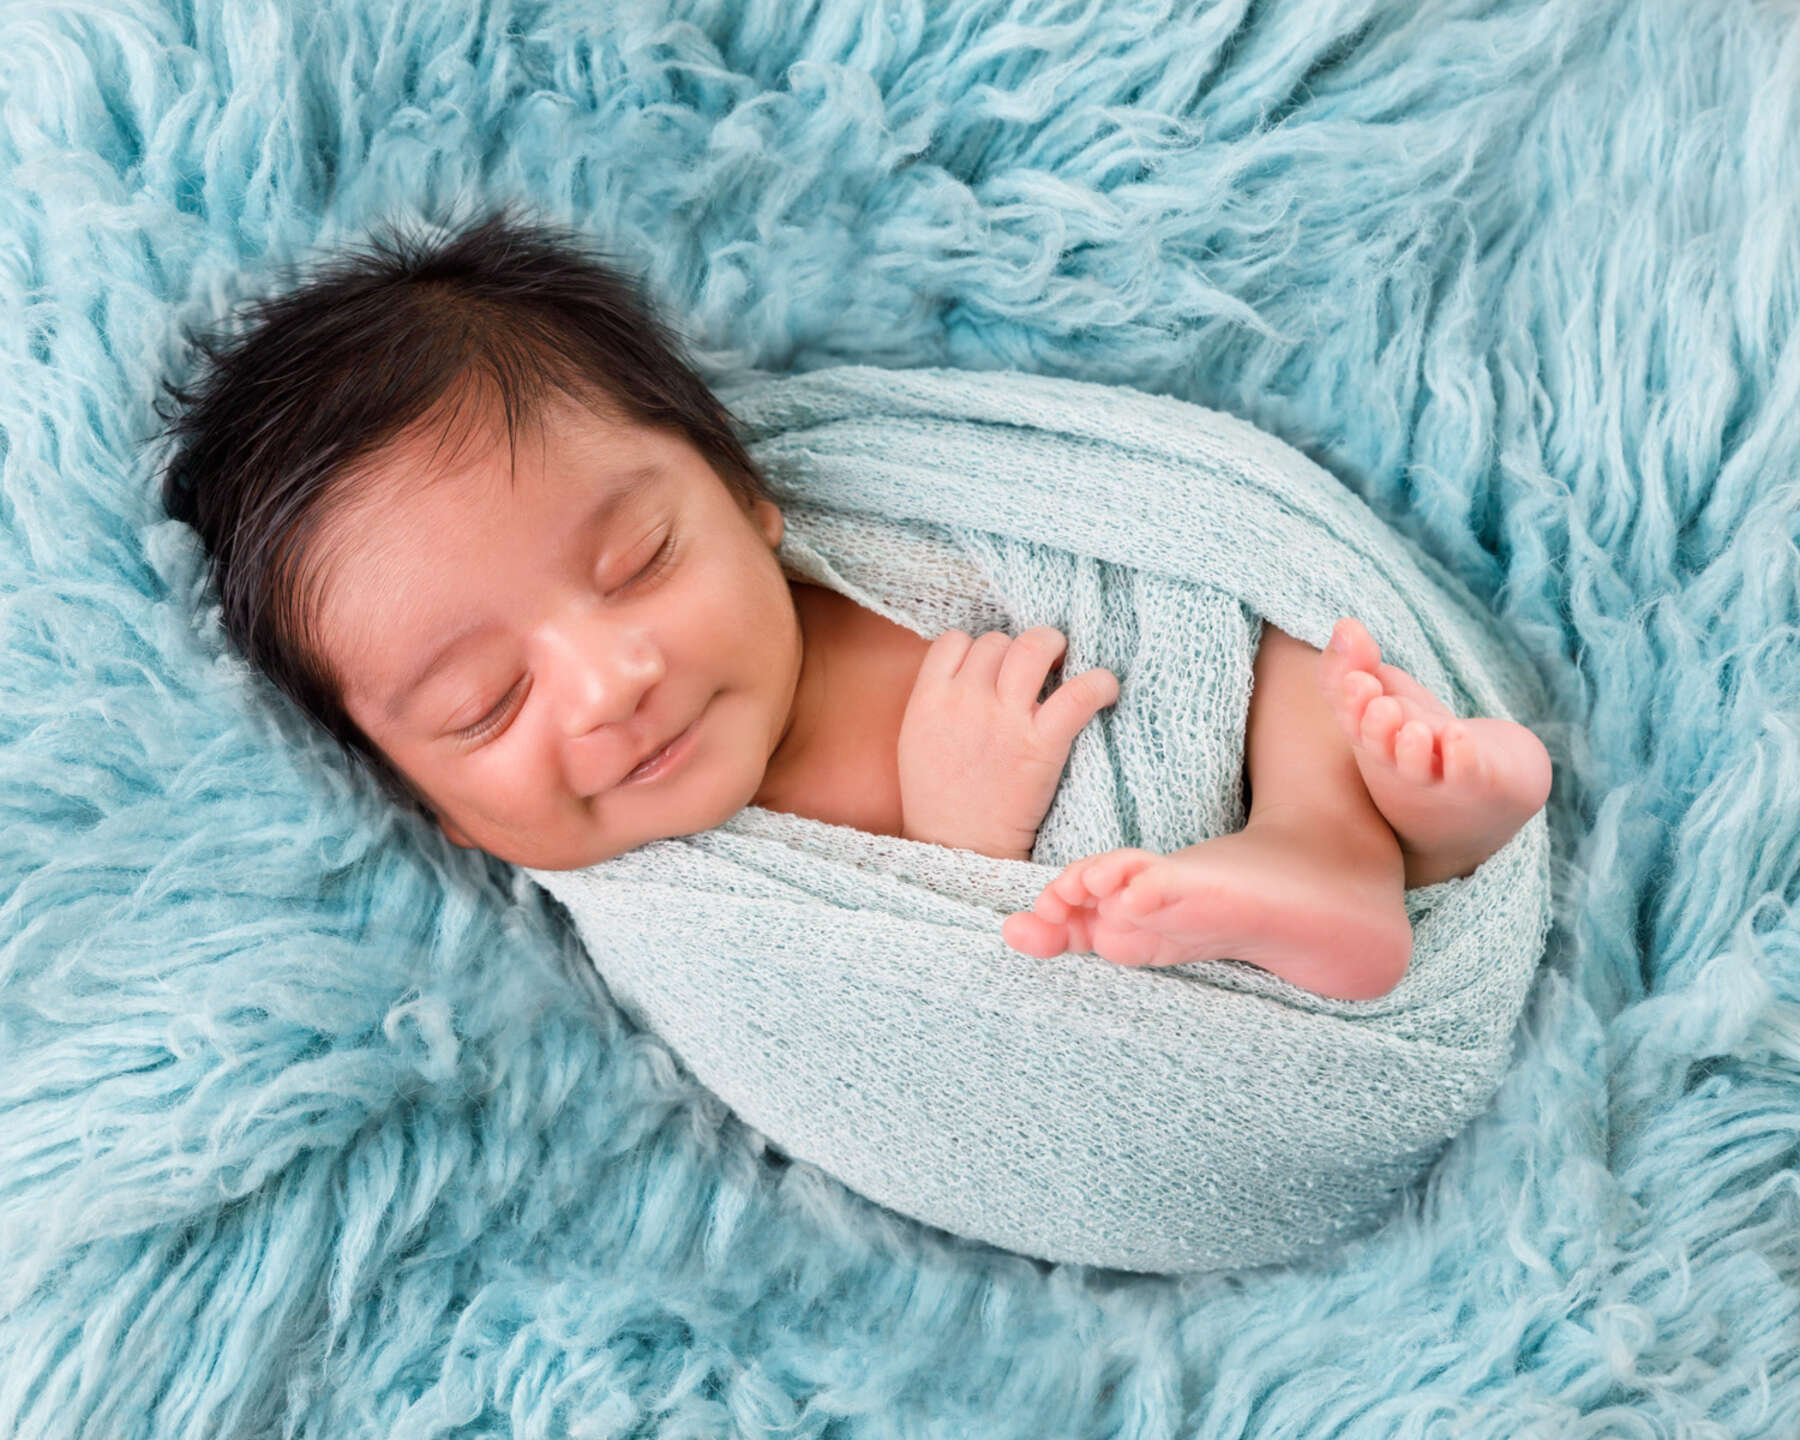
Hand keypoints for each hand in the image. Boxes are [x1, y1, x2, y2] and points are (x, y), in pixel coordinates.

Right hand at [898, 626, 1118, 860]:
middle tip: (1035, 670)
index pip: (956, 640)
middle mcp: (964, 700)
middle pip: (998, 641)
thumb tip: (970, 669)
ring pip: (1033, 646)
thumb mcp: (916, 740)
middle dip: (1018, 652)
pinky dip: (1099, 683)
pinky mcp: (1040, 743)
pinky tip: (1104, 691)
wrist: (958, 851)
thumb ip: (938, 700)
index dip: (979, 650)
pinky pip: (1079, 692)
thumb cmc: (938, 801)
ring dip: (1054, 648)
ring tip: (1064, 666)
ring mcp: (1003, 719)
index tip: (994, 668)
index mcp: (928, 699)